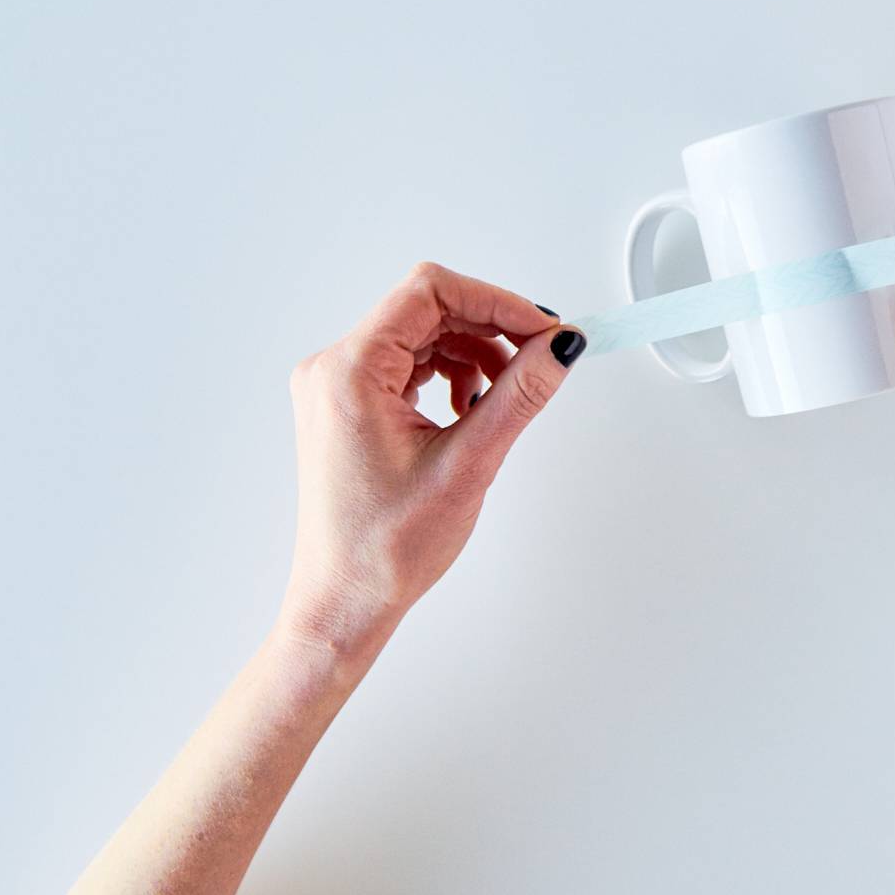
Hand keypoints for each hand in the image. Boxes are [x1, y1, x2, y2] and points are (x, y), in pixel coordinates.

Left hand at [281, 262, 583, 657]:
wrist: (344, 602)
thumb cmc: (384, 549)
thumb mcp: (468, 465)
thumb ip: (518, 396)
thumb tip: (560, 347)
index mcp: (348, 372)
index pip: (429, 292)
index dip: (495, 300)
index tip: (545, 327)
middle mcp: (333, 368)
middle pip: (427, 309)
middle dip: (491, 326)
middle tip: (543, 354)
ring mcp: (338, 387)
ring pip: (423, 335)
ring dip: (474, 352)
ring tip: (506, 396)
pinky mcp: (350, 406)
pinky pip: (410, 364)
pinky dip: (452, 374)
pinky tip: (474, 409)